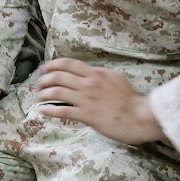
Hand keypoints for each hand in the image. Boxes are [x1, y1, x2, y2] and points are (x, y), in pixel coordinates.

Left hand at [35, 58, 164, 144]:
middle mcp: (88, 83)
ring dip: (44, 93)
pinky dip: (49, 110)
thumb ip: (100, 75)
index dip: (52, 65)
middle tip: (38, 84)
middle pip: (59, 76)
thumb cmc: (131, 100)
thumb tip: (90, 74)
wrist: (140, 116)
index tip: (44, 68)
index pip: (68, 64)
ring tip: (39, 96)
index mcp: (95, 73)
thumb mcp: (116, 79)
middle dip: (44, 79)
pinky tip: (42, 110)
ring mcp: (86, 99)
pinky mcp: (86, 115)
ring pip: (57, 92)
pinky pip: (62, 111)